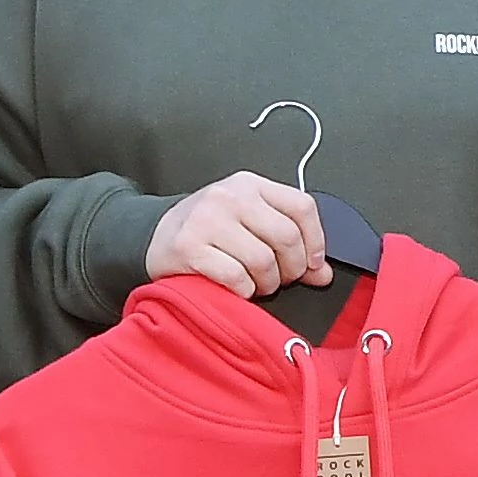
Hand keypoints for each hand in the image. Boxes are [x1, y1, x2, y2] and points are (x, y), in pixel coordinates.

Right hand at [145, 174, 331, 298]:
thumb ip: (290, 243)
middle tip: (281, 280)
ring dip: (267, 284)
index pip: (302, 207)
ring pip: (262, 260)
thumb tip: (322, 274)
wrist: (154, 236)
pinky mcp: (188, 247)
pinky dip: (244, 291)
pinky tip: (238, 289)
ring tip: (258, 285)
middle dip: (291, 269)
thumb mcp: (250, 223)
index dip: (316, 241)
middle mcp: (230, 196)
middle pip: (286, 237)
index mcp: (251, 185)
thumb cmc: (210, 230)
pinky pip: (236, 277)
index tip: (312, 264)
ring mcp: (207, 220)